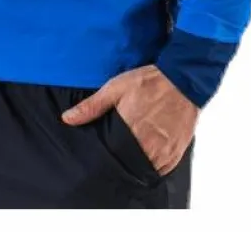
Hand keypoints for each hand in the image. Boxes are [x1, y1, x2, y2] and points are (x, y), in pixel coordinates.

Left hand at [61, 64, 198, 175]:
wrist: (183, 79)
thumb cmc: (149, 81)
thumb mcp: (116, 87)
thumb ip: (92, 106)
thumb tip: (67, 119)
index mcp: (130, 129)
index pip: (111, 157)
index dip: (104, 160)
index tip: (98, 159)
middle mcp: (147, 145)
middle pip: (127, 166)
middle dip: (120, 163)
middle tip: (114, 157)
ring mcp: (163, 151)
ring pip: (144, 170)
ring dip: (136, 166)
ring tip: (130, 157)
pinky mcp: (176, 152)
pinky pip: (161, 170)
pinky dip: (153, 166)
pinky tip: (147, 156)